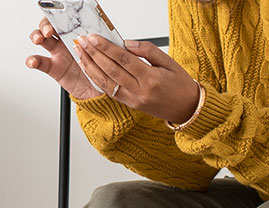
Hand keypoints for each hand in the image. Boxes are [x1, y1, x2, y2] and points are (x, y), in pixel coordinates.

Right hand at [25, 17, 101, 99]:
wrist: (98, 89)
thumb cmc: (100, 68)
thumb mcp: (103, 52)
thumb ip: (98, 42)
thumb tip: (97, 33)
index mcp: (77, 35)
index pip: (64, 21)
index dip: (58, 17)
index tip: (58, 19)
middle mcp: (65, 42)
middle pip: (49, 27)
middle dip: (45, 26)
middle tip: (48, 32)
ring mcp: (57, 54)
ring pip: (41, 40)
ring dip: (36, 36)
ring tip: (38, 40)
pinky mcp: (53, 67)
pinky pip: (40, 62)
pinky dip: (33, 60)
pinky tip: (33, 61)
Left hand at [75, 35, 201, 123]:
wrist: (187, 108)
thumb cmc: (180, 84)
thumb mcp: (169, 62)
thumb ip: (147, 51)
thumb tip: (126, 43)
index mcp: (151, 78)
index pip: (123, 59)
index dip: (106, 47)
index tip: (94, 38)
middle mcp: (139, 91)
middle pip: (111, 70)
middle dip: (94, 54)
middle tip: (82, 42)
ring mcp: (132, 100)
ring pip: (106, 82)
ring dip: (90, 67)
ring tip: (81, 54)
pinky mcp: (129, 105)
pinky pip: (109, 91)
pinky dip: (97, 79)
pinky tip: (89, 69)